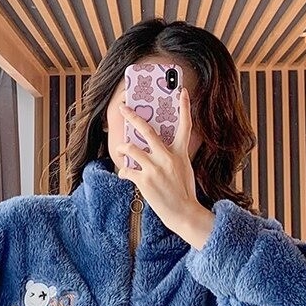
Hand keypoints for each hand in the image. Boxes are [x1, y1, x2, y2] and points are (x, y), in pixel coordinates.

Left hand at [114, 87, 215, 248]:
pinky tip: (125, 175)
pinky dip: (124, 172)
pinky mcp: (144, 181)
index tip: (181, 91)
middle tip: (123, 108)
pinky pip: (127, 171)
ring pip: (131, 149)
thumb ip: (173, 157)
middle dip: (132, 117)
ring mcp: (155, 168)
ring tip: (121, 150)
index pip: (185, 125)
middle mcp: (167, 157)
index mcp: (180, 153)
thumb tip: (157, 151)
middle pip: (146, 130)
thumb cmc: (184, 193)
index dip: (184, 107)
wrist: (184, 214)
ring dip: (122, 148)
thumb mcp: (184, 170)